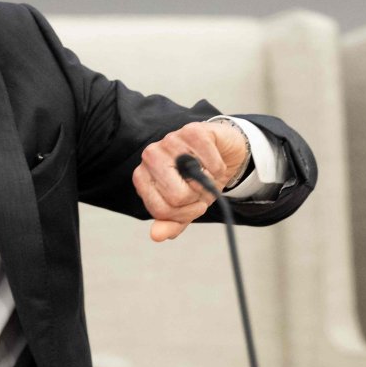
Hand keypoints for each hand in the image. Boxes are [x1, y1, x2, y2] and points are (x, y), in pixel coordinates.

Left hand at [131, 120, 249, 241]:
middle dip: (196, 199)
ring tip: (206, 173)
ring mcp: (170, 141)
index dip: (183, 214)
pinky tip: (215, 162)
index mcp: (143, 177)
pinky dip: (219, 169)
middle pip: (175, 197)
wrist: (222, 154)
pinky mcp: (192, 131)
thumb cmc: (199, 180)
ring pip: (193, 181)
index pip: (160, 210)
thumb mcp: (186, 207)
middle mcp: (151, 156)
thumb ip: (171, 222)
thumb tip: (157, 235)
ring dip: (209, 183)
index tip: (192, 205)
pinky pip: (210, 164)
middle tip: (199, 188)